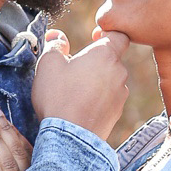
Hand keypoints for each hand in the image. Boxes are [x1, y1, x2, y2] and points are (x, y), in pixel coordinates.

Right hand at [30, 27, 128, 141]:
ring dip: (97, 81)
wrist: (69, 138)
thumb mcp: (49, 65)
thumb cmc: (58, 97)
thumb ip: (55, 45)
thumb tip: (56, 35)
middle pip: (111, 59)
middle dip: (95, 61)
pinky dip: (98, 99)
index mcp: (105, 55)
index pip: (119, 35)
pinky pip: (109, 98)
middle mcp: (119, 72)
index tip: (93, 37)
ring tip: (74, 91)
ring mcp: (121, 94)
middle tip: (73, 70)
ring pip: (110, 80)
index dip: (109, 32)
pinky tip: (80, 106)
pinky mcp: (117, 112)